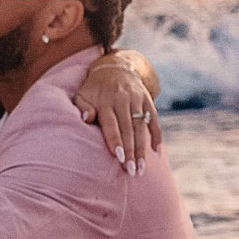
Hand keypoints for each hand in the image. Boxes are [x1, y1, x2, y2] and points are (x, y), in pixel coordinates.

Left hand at [72, 58, 160, 173]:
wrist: (115, 67)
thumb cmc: (94, 88)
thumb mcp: (82, 94)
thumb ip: (82, 107)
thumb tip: (86, 118)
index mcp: (105, 101)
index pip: (112, 124)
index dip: (116, 141)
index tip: (120, 158)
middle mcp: (123, 100)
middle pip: (128, 129)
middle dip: (131, 151)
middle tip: (132, 171)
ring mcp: (137, 100)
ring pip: (141, 127)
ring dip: (143, 148)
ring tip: (143, 168)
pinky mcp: (147, 100)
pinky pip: (153, 119)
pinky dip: (156, 135)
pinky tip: (157, 151)